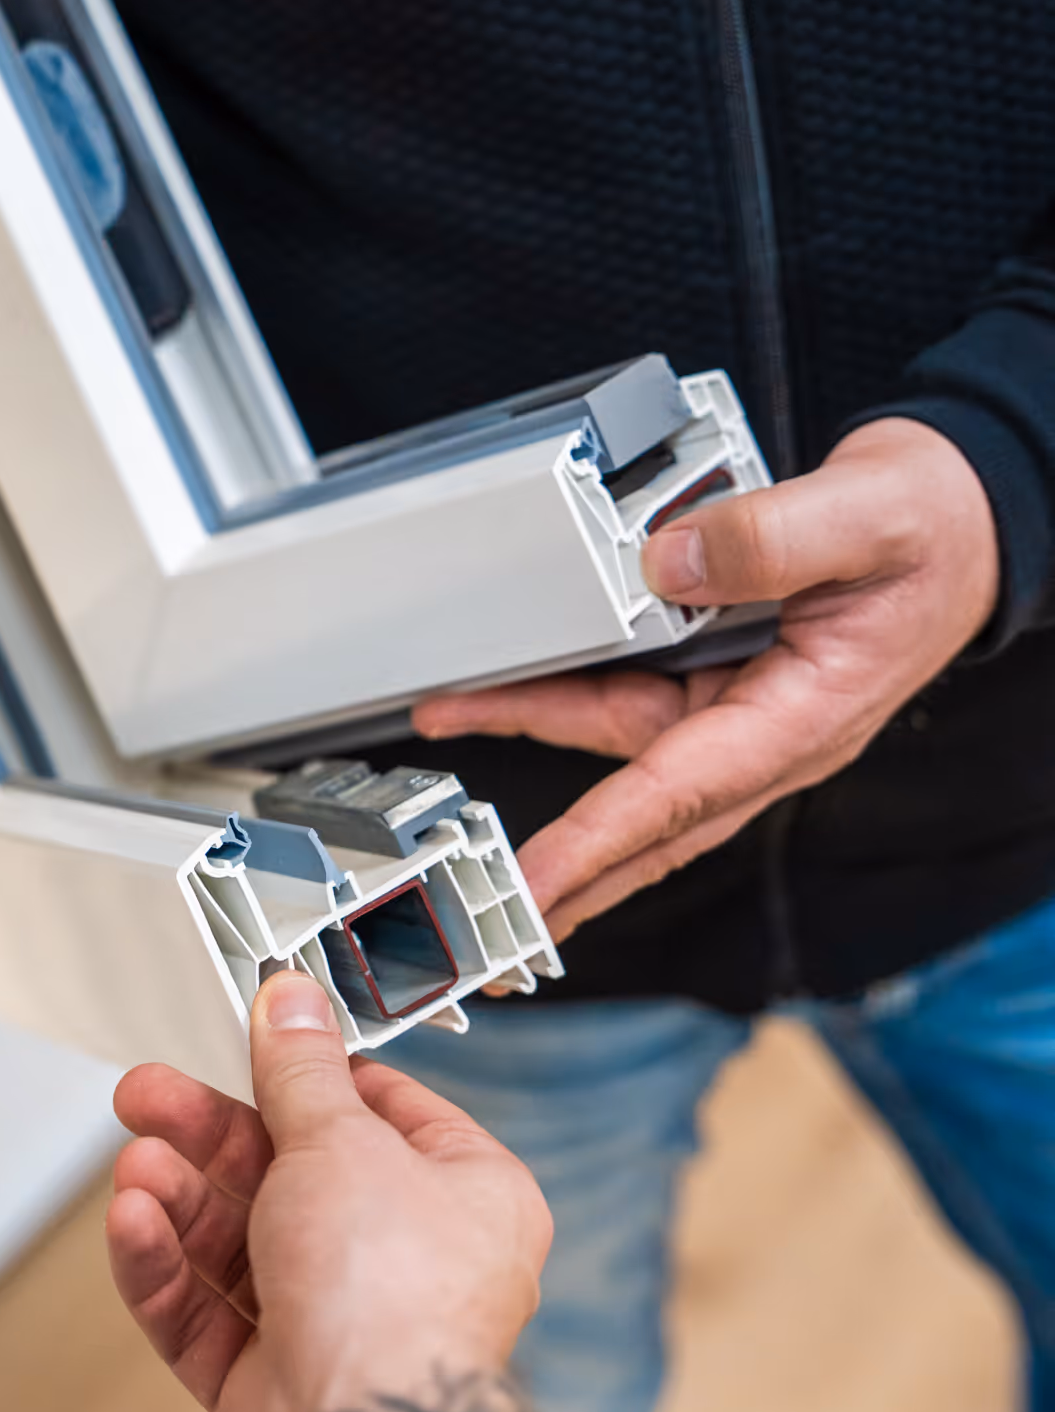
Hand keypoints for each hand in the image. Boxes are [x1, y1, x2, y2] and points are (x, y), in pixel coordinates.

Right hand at [107, 972, 550, 1411]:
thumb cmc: (393, 1300)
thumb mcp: (341, 1138)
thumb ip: (301, 1069)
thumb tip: (293, 998)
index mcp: (463, 1198)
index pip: (380, 1113)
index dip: (308, 1076)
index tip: (249, 1041)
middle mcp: (406, 1263)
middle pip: (289, 1174)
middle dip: (207, 1135)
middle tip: (145, 1095)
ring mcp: (337, 1326)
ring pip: (238, 1242)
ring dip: (179, 1201)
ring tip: (135, 1172)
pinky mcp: (271, 1385)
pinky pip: (206, 1312)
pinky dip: (167, 1268)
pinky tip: (134, 1228)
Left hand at [414, 418, 999, 941]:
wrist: (961, 514)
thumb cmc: (929, 528)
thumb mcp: (864, 518)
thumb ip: (769, 539)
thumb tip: (665, 560)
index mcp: (806, 718)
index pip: (685, 793)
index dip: (601, 841)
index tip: (535, 887)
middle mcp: (767, 731)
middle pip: (641, 806)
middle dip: (555, 853)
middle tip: (477, 897)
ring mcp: (743, 710)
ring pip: (622, 746)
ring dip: (535, 731)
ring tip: (450, 716)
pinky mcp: (722, 677)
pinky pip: (632, 699)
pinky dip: (568, 697)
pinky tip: (512, 689)